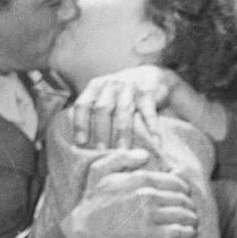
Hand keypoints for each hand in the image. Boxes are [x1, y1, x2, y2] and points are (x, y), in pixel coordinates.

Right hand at [61, 147, 200, 237]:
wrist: (86, 230)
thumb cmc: (93, 201)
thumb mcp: (100, 171)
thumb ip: (122, 158)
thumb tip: (145, 155)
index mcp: (140, 179)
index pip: (174, 181)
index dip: (184, 188)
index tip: (185, 194)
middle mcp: (148, 196)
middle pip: (181, 198)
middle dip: (189, 204)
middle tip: (191, 209)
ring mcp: (150, 216)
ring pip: (182, 214)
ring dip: (192, 218)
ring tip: (193, 221)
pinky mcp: (150, 234)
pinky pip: (177, 232)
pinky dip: (187, 232)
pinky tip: (190, 233)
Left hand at [70, 67, 229, 148]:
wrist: (158, 79)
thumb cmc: (132, 98)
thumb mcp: (112, 103)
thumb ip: (98, 116)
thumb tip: (78, 141)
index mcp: (98, 85)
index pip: (83, 105)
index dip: (80, 125)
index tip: (80, 146)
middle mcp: (112, 82)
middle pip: (102, 111)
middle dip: (102, 136)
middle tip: (104, 157)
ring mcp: (131, 83)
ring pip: (125, 114)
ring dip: (125, 137)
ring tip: (127, 155)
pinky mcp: (150, 88)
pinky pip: (149, 112)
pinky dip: (151, 129)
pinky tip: (153, 144)